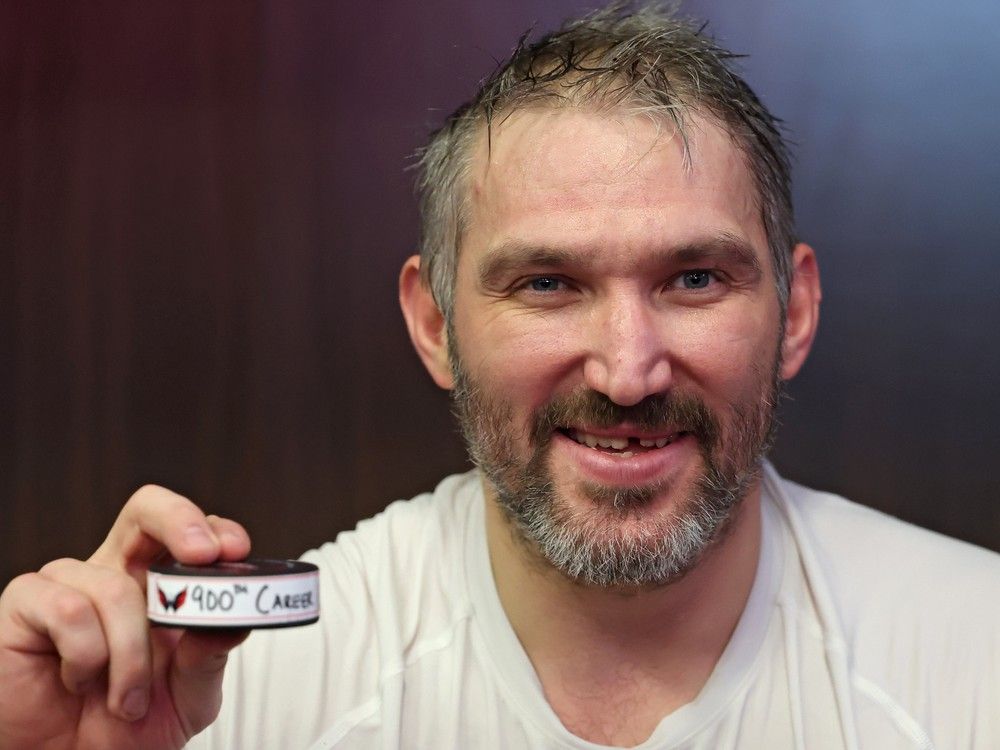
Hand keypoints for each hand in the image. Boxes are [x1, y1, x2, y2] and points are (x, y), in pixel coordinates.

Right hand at [0, 486, 250, 749]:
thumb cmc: (126, 727)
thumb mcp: (189, 696)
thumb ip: (210, 656)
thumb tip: (234, 619)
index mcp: (161, 586)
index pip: (190, 532)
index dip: (214, 529)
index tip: (236, 552)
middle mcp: (117, 574)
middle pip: (147, 510)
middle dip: (180, 519)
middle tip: (204, 556)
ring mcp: (70, 584)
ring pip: (114, 587)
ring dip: (130, 653)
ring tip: (128, 699)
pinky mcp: (26, 604)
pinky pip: (67, 608)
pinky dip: (84, 655)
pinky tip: (79, 681)